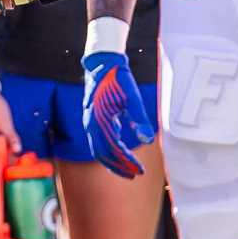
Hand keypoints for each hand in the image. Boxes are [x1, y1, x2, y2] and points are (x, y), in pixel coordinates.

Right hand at [82, 52, 154, 178]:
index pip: (115, 149)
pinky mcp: (92, 120)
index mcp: (101, 120)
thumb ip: (140, 119)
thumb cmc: (119, 78)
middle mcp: (91, 124)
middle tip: (135, 174)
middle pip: (103, 154)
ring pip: (99, 150)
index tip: (140, 170)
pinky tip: (121, 153)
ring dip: (113, 162)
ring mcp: (89, 122)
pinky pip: (98, 141)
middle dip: (119, 167)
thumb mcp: (133, 98)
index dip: (127, 162)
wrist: (102, 63)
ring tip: (127, 169)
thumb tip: (148, 140)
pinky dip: (108, 151)